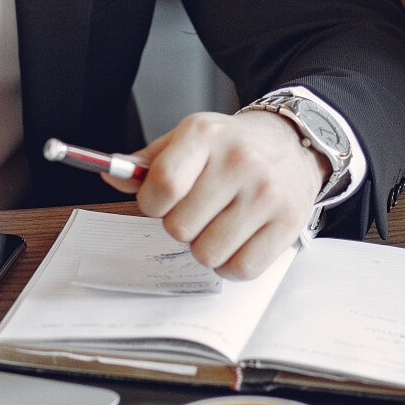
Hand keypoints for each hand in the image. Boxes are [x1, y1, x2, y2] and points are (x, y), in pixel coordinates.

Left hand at [99, 111, 327, 279]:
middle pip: (180, 228)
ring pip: (207, 254)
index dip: (152, 203)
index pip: (163, 185)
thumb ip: (148, 162)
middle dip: (181, 225)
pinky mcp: (288, 224)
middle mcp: (239, 162)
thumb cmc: (232, 146)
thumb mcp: (189, 139)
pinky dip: (231, 263)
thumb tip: (111, 176)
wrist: (293, 144)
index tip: (161, 201)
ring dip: (205, 247)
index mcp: (205, 135)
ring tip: (219, 223)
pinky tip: (236, 239)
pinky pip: (240, 269)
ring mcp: (266, 195)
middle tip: (199, 209)